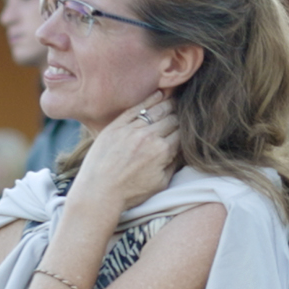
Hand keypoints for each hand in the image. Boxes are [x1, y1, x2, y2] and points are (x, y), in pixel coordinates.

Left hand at [66, 90, 180, 216]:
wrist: (98, 192)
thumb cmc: (130, 193)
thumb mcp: (160, 183)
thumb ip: (173, 164)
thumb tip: (183, 150)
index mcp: (162, 151)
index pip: (182, 133)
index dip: (188, 130)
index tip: (190, 127)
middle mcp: (149, 137)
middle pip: (172, 119)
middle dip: (180, 115)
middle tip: (186, 111)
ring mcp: (131, 130)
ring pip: (156, 111)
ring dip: (168, 104)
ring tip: (175, 100)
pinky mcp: (116, 126)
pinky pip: (136, 108)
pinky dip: (149, 100)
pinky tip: (157, 95)